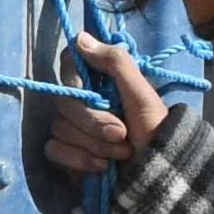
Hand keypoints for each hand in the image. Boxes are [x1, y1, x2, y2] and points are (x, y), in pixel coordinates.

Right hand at [44, 36, 172, 181]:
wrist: (159, 177)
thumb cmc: (156, 132)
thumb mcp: (143, 95)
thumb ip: (116, 63)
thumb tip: (79, 37)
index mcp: (101, 83)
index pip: (70, 64)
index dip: (76, 76)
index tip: (95, 90)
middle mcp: (83, 103)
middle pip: (64, 102)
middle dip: (94, 122)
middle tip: (122, 134)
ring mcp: (73, 130)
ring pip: (60, 128)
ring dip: (93, 144)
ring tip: (121, 154)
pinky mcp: (67, 156)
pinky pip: (54, 149)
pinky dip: (78, 160)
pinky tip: (101, 168)